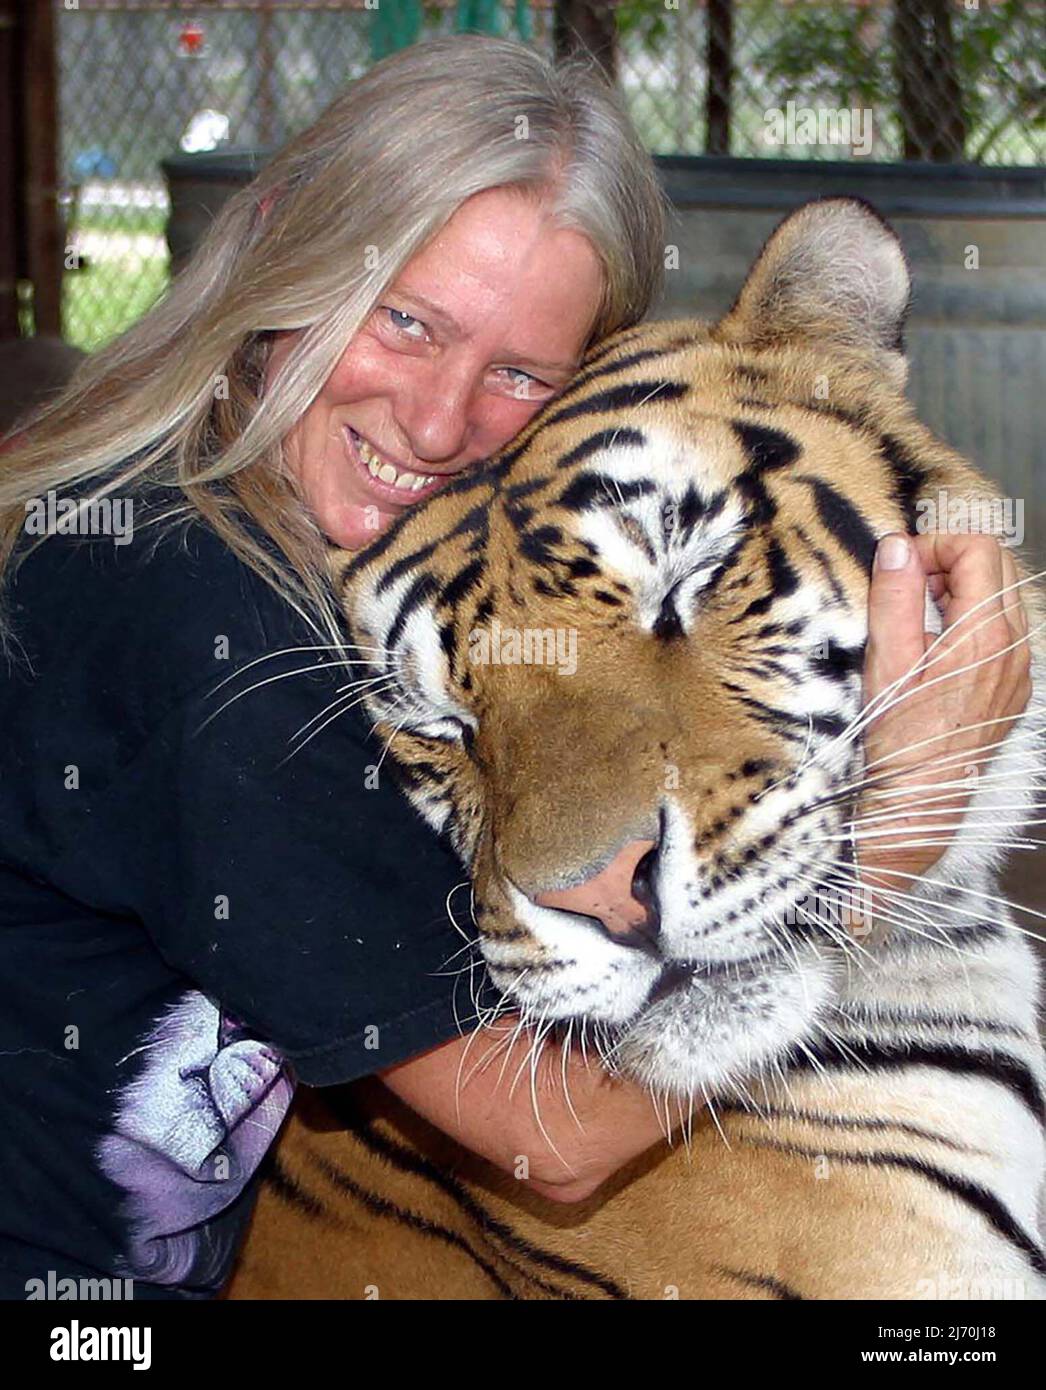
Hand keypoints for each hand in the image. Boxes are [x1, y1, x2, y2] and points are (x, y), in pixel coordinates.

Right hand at [853, 532, 1031, 929]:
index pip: (979, 549)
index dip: (936, 544)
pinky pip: (1003, 632)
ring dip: (962, 589)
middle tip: (907, 582)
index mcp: (985, 635)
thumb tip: (898, 547)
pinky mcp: (1013, 689)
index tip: (900, 564)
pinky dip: (972, 620)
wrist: (920, 801)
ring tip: (917, 612)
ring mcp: (1019, 671)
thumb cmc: (899, 739)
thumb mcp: (887, 661)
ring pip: (1004, 597)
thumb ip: (896, 597)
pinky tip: (936, 645)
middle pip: (999, 567)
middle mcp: (1015, 649)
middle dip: (951, 560)